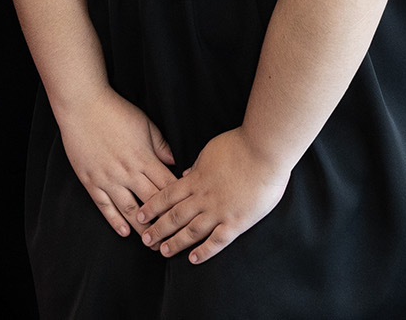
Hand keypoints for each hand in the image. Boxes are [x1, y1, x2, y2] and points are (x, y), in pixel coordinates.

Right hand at [51, 87, 178, 237]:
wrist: (83, 105)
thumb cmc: (115, 111)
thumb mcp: (145, 124)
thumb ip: (161, 145)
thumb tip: (176, 162)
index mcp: (144, 158)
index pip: (167, 187)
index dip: (178, 203)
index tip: (187, 215)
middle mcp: (127, 172)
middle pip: (152, 204)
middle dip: (164, 223)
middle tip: (174, 239)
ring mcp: (108, 178)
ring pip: (129, 210)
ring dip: (142, 229)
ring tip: (152, 243)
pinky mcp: (91, 180)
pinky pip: (104, 206)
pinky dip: (115, 220)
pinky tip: (124, 232)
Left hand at [134, 128, 291, 262]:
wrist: (265, 151)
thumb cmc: (240, 145)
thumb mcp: (209, 151)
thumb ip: (197, 166)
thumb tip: (185, 174)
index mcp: (196, 179)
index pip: (167, 195)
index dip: (152, 207)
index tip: (141, 216)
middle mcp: (203, 197)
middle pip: (175, 216)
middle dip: (158, 229)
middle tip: (145, 240)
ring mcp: (220, 211)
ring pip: (192, 231)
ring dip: (176, 242)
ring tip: (163, 252)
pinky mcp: (237, 221)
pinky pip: (218, 240)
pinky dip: (205, 251)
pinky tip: (194, 259)